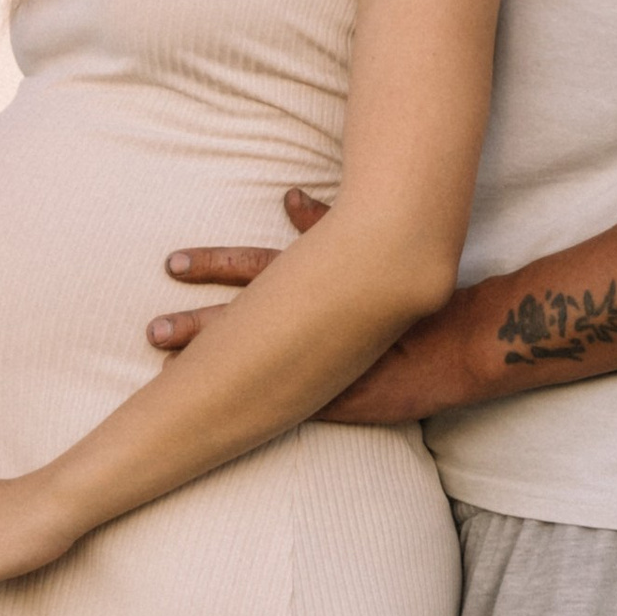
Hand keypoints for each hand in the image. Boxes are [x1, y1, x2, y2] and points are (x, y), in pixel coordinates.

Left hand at [149, 190, 440, 427]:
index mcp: (320, 283)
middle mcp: (317, 323)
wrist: (465, 343)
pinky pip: (285, 407)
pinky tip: (219, 420)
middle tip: (151, 332)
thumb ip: (324, 223)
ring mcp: (323, 364)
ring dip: (211, 368)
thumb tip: (290, 194)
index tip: (171, 264)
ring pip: (254, 367)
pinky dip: (250, 409)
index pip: (255, 270)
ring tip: (165, 374)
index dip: (213, 265)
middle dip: (194, 328)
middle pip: (242, 324)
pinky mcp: (337, 400)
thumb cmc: (413, 290)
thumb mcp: (367, 247)